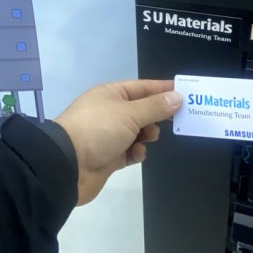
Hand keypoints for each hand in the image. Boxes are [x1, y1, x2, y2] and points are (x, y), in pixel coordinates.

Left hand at [54, 80, 181, 205]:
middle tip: (175, 120)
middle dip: (157, 116)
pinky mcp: (108, 156)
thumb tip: (177, 96)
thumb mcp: (130, 113)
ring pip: (137, 132)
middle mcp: (110, 112)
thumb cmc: (99, 130)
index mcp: (111, 94)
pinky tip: (136, 154)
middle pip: (141, 110)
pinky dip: (136, 152)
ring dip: (147, 135)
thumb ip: (156, 106)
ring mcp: (108, 135)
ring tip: (149, 138)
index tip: (185, 92)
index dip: (163, 89)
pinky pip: (130, 152)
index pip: (143, 87)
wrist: (67, 165)